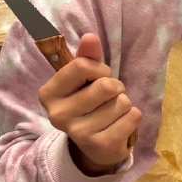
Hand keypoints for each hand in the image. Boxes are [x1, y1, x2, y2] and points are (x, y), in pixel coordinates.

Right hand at [38, 33, 141, 175]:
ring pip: (122, 102)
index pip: (81, 66)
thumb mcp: (84, 79)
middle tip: (110, 96)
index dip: (99, 68)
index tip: (98, 76)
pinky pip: (133, 117)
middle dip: (116, 86)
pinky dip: (133, 116)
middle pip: (105, 85)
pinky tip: (121, 122)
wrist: (95, 145)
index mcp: (48, 94)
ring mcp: (79, 133)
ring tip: (113, 110)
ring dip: (124, 102)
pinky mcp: (101, 145)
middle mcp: (58, 115)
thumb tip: (90, 37)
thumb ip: (86, 57)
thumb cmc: (89, 103)